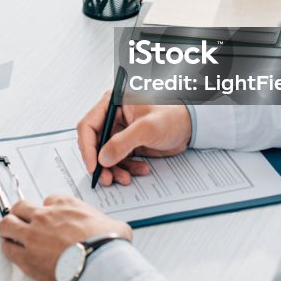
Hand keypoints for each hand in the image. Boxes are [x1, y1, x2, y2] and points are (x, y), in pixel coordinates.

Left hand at [0, 196, 131, 280]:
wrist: (100, 262)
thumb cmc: (107, 244)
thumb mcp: (114, 225)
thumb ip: (107, 224)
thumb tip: (116, 230)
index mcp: (66, 205)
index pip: (49, 200)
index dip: (48, 209)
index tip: (49, 217)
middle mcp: (46, 216)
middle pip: (21, 206)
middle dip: (21, 213)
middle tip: (22, 221)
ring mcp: (33, 235)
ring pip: (7, 223)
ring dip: (8, 227)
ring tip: (9, 232)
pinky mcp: (27, 257)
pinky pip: (8, 248)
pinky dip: (8, 247)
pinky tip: (10, 249)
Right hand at [77, 95, 191, 186]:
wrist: (192, 125)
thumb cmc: (173, 116)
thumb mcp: (147, 128)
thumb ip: (123, 142)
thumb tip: (102, 158)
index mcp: (112, 102)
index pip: (88, 125)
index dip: (87, 147)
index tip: (93, 166)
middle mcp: (112, 116)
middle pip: (95, 143)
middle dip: (101, 163)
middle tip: (106, 178)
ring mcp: (120, 131)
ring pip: (107, 155)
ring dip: (114, 169)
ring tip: (125, 178)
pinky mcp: (128, 143)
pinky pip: (120, 160)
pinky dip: (127, 168)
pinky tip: (140, 170)